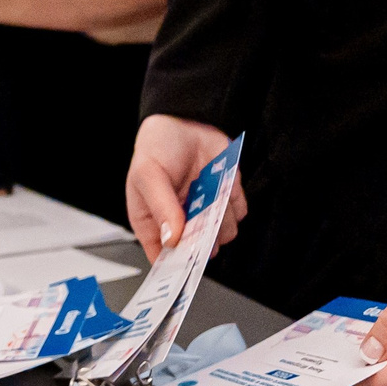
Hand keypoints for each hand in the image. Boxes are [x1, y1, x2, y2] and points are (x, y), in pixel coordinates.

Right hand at [124, 115, 247, 259]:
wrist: (185, 119)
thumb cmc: (157, 146)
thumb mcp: (148, 175)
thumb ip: (161, 209)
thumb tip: (172, 239)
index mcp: (153, 222)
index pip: (163, 257)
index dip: (174, 266)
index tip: (185, 264)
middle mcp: (181, 222)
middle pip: (199, 251)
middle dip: (204, 237)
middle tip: (198, 215)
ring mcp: (205, 213)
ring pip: (223, 234)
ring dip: (220, 214)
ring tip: (206, 189)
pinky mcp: (226, 200)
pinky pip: (238, 213)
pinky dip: (233, 199)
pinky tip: (218, 181)